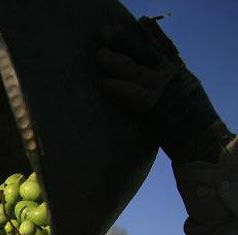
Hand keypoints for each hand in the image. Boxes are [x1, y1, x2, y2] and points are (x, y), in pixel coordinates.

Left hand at [97, 18, 231, 163]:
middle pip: (146, 52)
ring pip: (136, 70)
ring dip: (116, 61)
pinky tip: (105, 84)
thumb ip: (169, 87)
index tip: (140, 20)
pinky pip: (135, 94)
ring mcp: (166, 90)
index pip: (166, 48)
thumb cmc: (192, 128)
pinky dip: (120, 88)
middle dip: (125, 40)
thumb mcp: (185, 98)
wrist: (204, 144)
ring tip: (99, 55)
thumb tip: (150, 82)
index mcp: (182, 74)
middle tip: (105, 31)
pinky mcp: (158, 108)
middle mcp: (175, 77)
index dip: (152, 33)